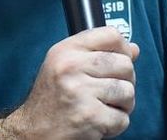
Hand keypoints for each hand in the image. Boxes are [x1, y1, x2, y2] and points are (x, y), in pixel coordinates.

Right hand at [4, 26, 138, 139]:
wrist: (33, 131)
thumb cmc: (51, 99)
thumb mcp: (65, 66)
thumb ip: (97, 54)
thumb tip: (133, 49)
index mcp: (66, 51)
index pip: (110, 35)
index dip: (123, 48)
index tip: (121, 59)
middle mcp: (71, 67)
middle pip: (125, 64)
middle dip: (125, 81)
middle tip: (109, 92)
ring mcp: (81, 92)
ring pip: (128, 92)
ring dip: (122, 105)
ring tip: (104, 107)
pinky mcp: (90, 116)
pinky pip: (123, 118)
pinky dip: (115, 124)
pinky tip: (99, 121)